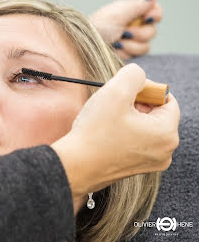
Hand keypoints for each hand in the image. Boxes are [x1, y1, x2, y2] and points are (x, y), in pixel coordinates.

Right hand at [52, 64, 179, 198]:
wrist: (75, 166)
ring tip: (107, 119)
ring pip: (145, 126)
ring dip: (128, 117)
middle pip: (156, 113)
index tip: (122, 93)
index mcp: (166, 133)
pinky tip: (106, 133)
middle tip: (112, 104)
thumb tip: (139, 77)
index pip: (166, 98)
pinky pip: (137, 141)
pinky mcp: (137, 167)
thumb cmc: (94, 132)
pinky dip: (124, 132)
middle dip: (136, 103)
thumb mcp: (115, 92)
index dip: (144, 89)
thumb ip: (134, 74)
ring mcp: (152, 162)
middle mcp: (165, 151)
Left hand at [90, 0, 162, 60]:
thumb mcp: (118, 13)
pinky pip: (135, 57)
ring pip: (145, 47)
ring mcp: (129, 41)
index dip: (155, 15)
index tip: (147, 17)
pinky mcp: (125, 54)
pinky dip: (124, 53)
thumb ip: (137, 6)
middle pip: (152, 32)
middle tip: (124, 32)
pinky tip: (114, 50)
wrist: (85, 44)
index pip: (155, 12)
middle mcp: (132, 26)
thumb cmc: (99, 26)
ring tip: (116, 42)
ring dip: (130, 45)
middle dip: (138, 34)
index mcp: (131, 12)